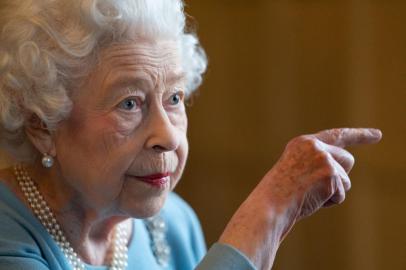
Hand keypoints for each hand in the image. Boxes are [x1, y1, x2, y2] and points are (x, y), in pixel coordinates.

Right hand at [264, 128, 381, 221]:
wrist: (270, 205)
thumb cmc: (279, 194)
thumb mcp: (296, 171)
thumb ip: (317, 165)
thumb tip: (342, 176)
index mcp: (302, 143)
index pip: (336, 135)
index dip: (359, 135)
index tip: (378, 135)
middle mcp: (314, 146)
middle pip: (347, 160)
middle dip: (340, 175)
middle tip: (317, 187)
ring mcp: (323, 159)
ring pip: (346, 179)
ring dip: (332, 191)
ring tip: (308, 194)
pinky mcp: (330, 174)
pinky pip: (340, 194)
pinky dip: (329, 201)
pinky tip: (311, 199)